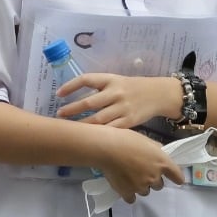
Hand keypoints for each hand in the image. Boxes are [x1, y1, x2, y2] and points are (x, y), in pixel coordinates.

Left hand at [56, 73, 181, 128]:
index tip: (58, 93)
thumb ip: (100, 89)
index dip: (71, 86)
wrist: (158, 94)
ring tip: (71, 129)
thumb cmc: (132, 88)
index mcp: (111, 79)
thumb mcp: (117, 81)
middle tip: (60, 115)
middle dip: (72, 109)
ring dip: (82, 125)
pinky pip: (110, 129)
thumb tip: (75, 100)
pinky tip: (89, 137)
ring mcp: (123, 108)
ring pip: (98, 119)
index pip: (87, 79)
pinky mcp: (129, 121)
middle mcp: (116, 92)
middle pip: (90, 102)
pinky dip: (99, 134)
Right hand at [93, 128, 184, 203]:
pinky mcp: (128, 192)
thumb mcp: (146, 140)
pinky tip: (125, 186)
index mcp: (162, 162)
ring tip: (131, 176)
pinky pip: (132, 198)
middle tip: (143, 171)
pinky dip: (129, 194)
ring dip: (141, 186)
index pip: (177, 175)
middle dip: (153, 180)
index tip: (178, 180)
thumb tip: (159, 153)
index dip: (177, 178)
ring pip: (145, 191)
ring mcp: (141, 186)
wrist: (107, 148)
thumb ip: (156, 149)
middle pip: (159, 185)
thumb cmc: (127, 139)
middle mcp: (154, 176)